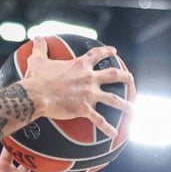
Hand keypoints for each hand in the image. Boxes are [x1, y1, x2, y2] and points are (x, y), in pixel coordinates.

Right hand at [17, 44, 132, 122]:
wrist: (36, 95)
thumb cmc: (37, 78)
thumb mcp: (38, 60)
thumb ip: (40, 48)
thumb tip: (37, 38)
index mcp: (79, 65)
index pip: (97, 55)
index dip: (107, 51)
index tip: (114, 51)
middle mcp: (88, 78)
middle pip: (113, 75)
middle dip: (125, 77)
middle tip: (132, 79)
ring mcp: (88, 94)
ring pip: (113, 99)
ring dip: (125, 104)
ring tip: (133, 109)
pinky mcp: (84, 109)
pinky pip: (99, 120)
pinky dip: (108, 128)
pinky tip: (115, 133)